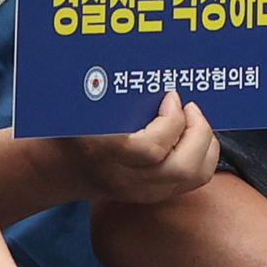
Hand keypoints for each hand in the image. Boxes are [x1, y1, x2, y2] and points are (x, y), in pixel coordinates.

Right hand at [66, 93, 217, 204]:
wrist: (62, 168)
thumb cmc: (73, 128)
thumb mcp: (83, 107)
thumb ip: (108, 91)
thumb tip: (149, 70)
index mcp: (104, 152)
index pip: (152, 148)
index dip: (171, 120)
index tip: (171, 96)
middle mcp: (127, 179)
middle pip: (183, 167)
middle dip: (198, 131)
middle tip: (189, 107)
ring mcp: (143, 192)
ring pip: (195, 175)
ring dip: (205, 142)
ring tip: (194, 119)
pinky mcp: (155, 196)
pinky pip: (195, 179)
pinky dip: (203, 153)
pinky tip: (193, 133)